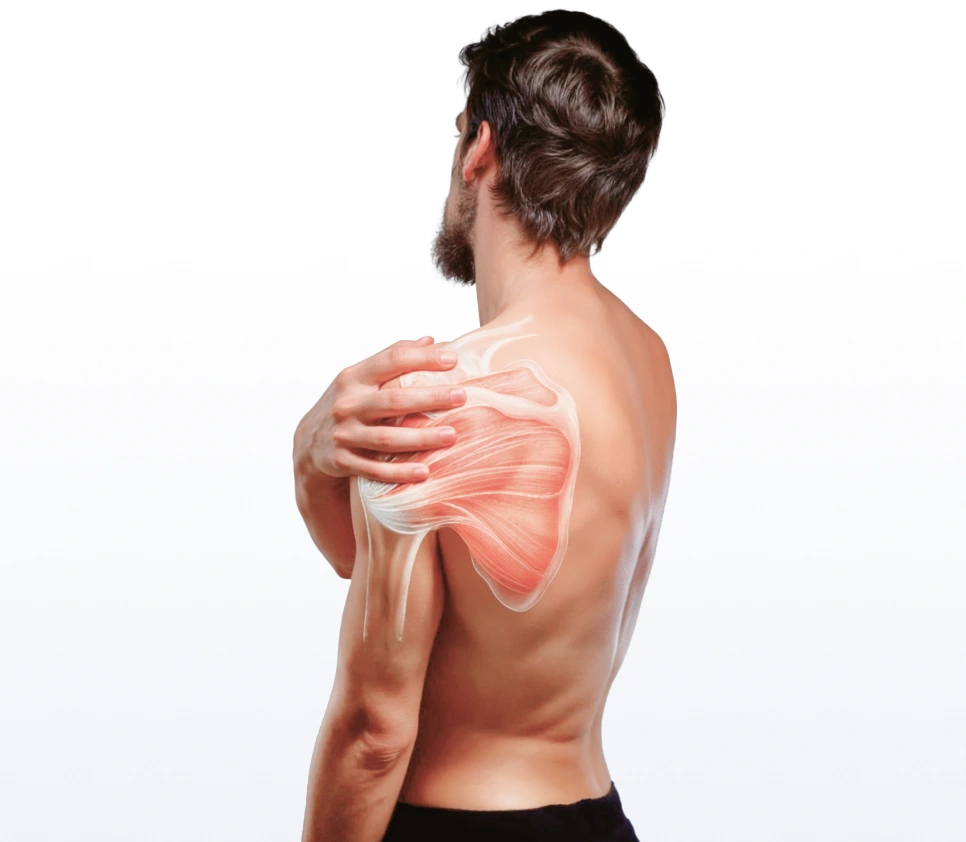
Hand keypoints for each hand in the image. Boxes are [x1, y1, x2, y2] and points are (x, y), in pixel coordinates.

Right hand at [294, 336, 466, 484]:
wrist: (308, 442)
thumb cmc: (348, 402)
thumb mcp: (361, 377)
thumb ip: (394, 358)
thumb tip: (431, 341)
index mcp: (354, 377)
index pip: (391, 361)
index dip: (422, 359)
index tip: (453, 359)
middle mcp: (347, 404)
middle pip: (392, 400)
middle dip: (429, 398)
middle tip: (461, 397)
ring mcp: (343, 434)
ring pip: (386, 438)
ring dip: (420, 438)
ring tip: (452, 436)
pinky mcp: (342, 461)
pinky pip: (374, 469)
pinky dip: (399, 472)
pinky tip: (425, 472)